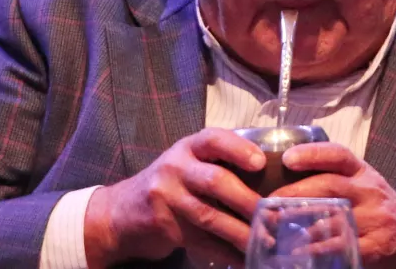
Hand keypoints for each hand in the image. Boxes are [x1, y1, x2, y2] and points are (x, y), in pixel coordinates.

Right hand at [84, 128, 265, 267]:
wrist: (121, 212)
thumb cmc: (170, 184)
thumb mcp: (188, 163)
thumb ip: (219, 163)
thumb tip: (272, 178)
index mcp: (188, 148)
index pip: (213, 139)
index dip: (238, 148)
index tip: (261, 162)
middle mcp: (175, 167)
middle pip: (215, 180)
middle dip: (247, 201)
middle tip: (273, 216)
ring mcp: (166, 196)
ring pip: (209, 216)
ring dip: (241, 232)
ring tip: (265, 242)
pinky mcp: (163, 225)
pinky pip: (199, 240)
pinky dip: (224, 252)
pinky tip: (243, 259)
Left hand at [273, 142, 395, 268]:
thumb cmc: (381, 209)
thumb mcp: (364, 186)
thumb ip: (334, 179)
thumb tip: (283, 176)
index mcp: (364, 173)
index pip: (338, 155)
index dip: (312, 154)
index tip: (287, 158)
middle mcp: (371, 191)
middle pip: (330, 186)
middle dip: (294, 193)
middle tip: (267, 203)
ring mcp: (377, 219)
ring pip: (334, 218)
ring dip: (301, 224)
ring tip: (274, 227)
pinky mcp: (379, 246)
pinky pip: (344, 247)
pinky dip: (319, 251)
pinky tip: (299, 253)